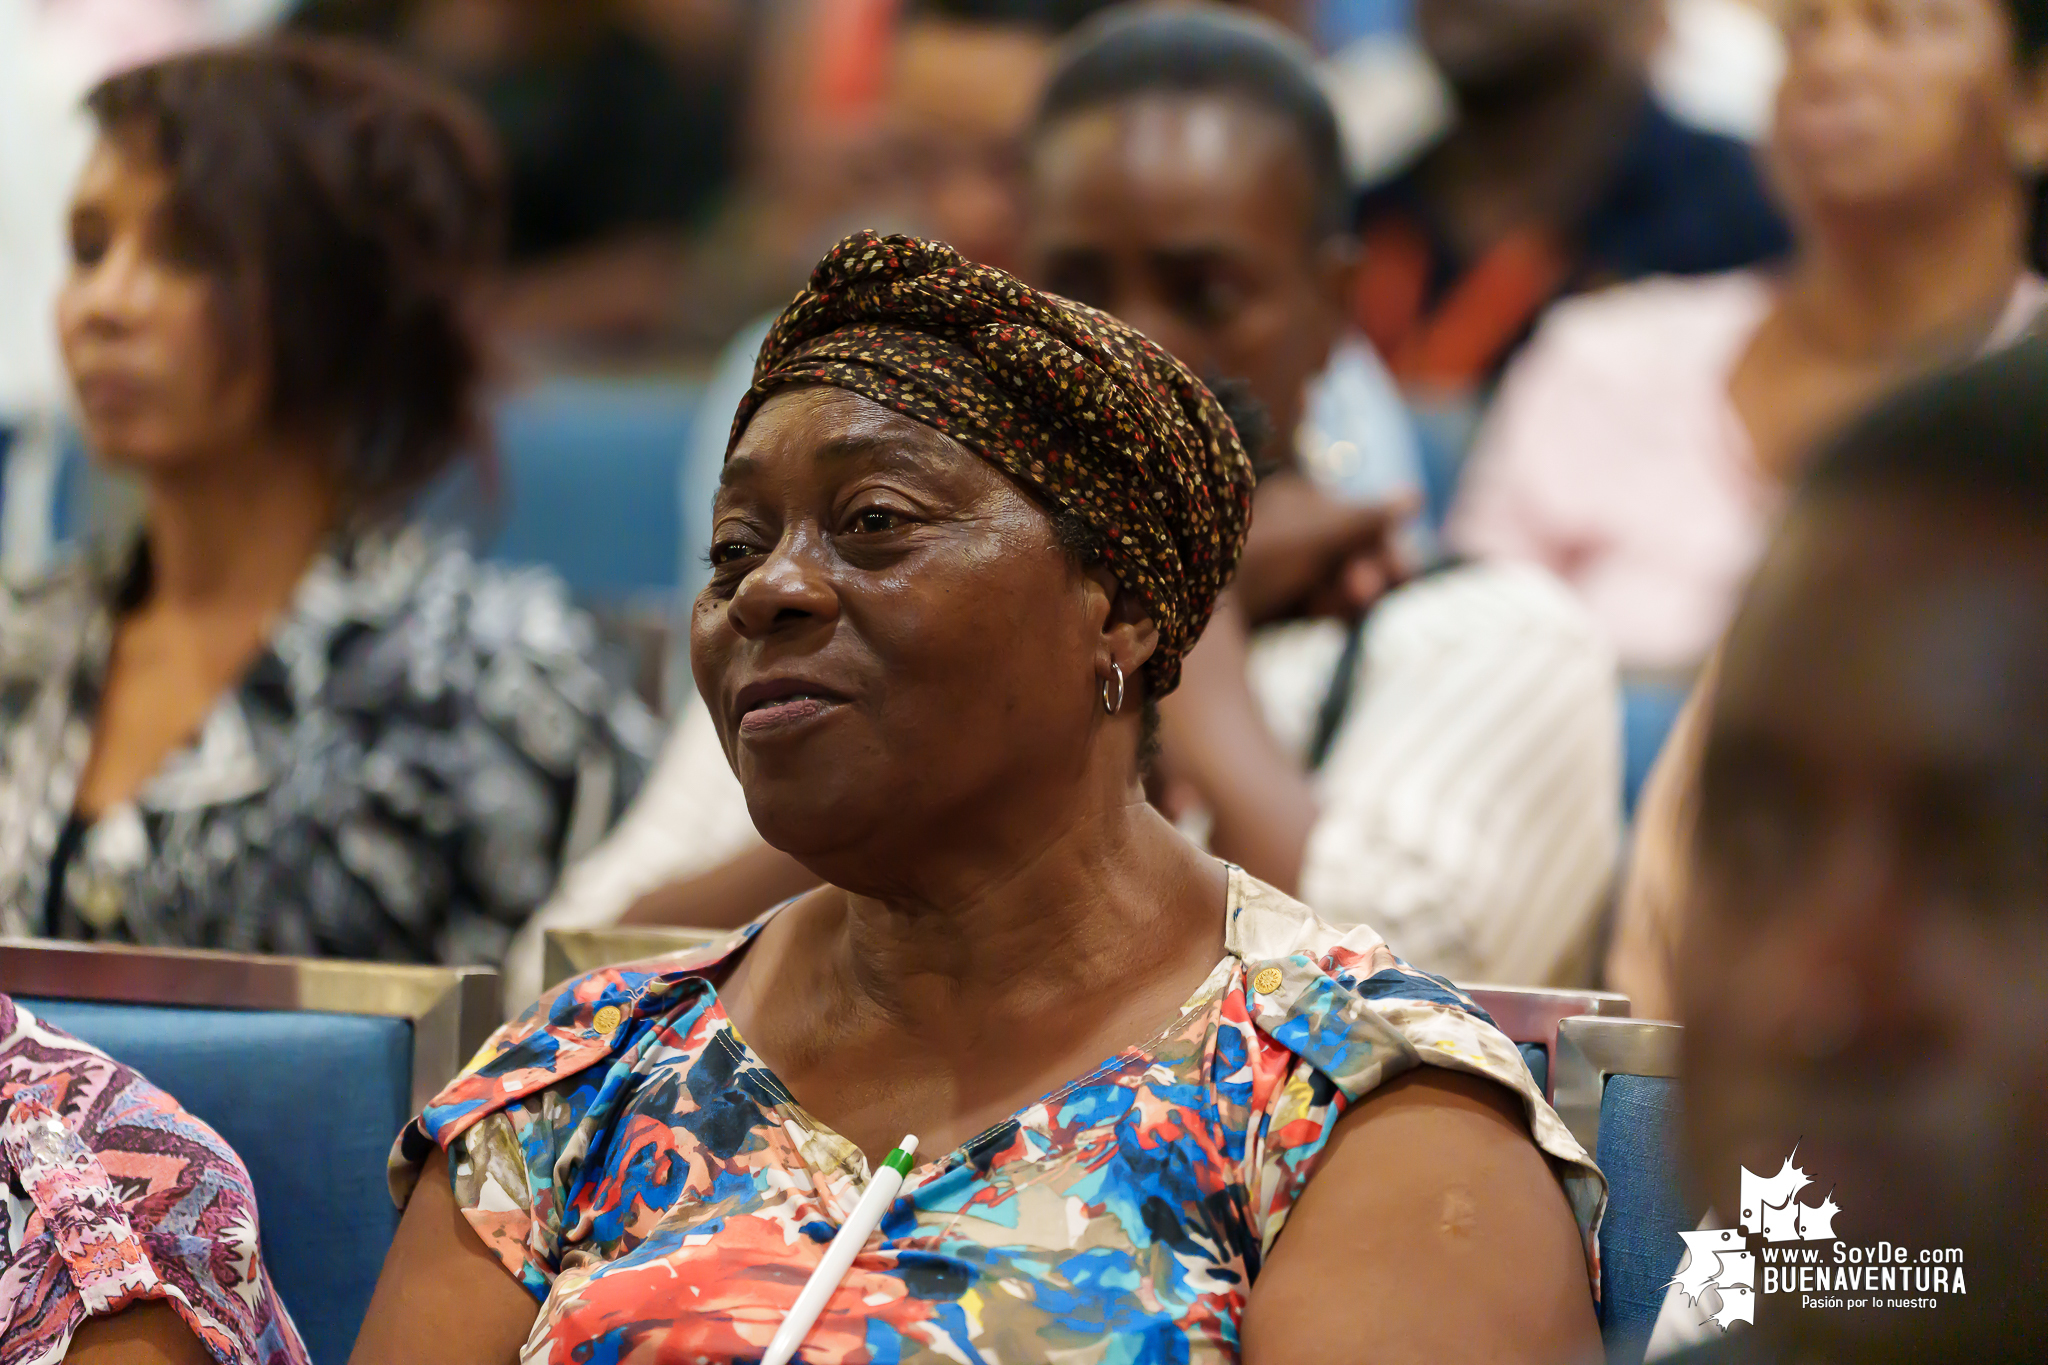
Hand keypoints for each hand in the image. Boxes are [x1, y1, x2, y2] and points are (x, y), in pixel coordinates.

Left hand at [1233, 473, 1412, 627]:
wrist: (1200, 606)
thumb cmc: (1260, 556)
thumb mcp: (1319, 534)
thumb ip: (1368, 518)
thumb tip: (1414, 496)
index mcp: (1300, 498)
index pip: (1361, 520)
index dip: (1384, 545)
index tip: (1401, 570)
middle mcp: (1294, 528)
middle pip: (1352, 554)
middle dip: (1364, 573)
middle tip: (1362, 591)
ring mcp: (1285, 567)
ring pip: (1338, 583)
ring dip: (1345, 594)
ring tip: (1332, 601)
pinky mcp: (1277, 603)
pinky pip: (1318, 606)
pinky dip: (1325, 609)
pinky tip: (1317, 610)